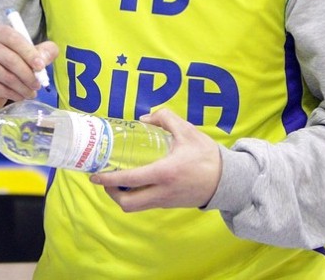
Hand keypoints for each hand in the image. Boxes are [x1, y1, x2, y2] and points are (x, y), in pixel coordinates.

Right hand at [0, 23, 57, 111]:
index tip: (41, 66)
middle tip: (38, 84)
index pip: (15, 39)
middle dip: (29, 75)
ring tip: (31, 92)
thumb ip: (43, 52)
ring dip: (24, 88)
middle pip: (11, 60)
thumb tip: (44, 59)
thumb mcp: (30, 54)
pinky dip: (15, 95)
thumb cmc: (12, 65)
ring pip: (8, 77)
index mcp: (0, 32)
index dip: (29, 53)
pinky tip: (20, 95)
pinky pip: (1, 89)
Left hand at [90, 108, 221, 210]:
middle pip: (127, 204)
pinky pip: (146, 204)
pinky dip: (135, 196)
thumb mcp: (187, 131)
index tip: (95, 175)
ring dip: (121, 196)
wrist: (229, 181)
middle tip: (104, 179)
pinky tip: (134, 182)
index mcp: (164, 173)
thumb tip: (143, 119)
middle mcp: (162, 192)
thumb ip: (165, 118)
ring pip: (135, 207)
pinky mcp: (170, 205)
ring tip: (117, 180)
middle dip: (110, 193)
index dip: (108, 179)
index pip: (129, 180)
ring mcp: (166, 201)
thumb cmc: (207, 156)